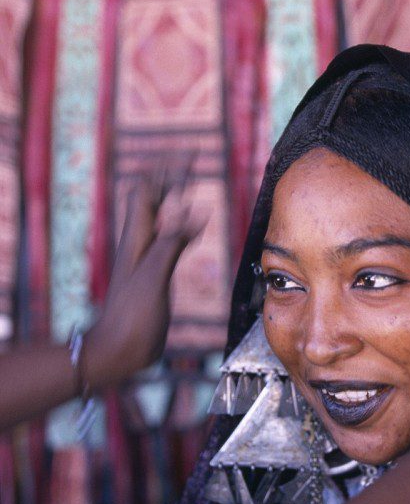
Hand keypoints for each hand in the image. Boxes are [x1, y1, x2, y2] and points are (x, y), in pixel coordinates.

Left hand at [83, 172, 204, 390]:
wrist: (118, 350)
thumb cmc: (132, 316)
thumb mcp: (153, 275)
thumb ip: (172, 242)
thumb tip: (197, 211)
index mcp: (136, 238)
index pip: (148, 191)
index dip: (167, 170)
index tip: (190, 153)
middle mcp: (139, 242)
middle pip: (153, 199)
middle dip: (171, 176)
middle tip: (192, 157)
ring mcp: (146, 258)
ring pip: (161, 217)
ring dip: (176, 197)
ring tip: (189, 182)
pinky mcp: (155, 273)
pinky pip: (170, 239)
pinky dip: (183, 226)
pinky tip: (194, 227)